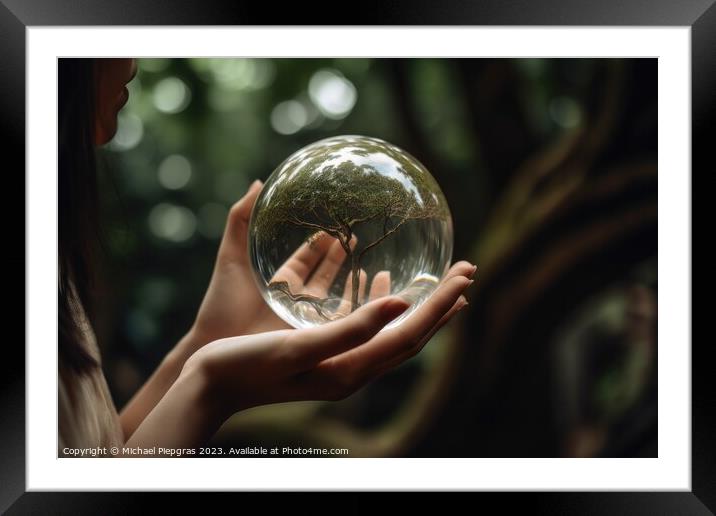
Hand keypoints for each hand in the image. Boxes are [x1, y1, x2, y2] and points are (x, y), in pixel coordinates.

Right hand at [181, 261, 475, 417]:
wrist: (209, 384)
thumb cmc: (247, 363)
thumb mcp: (298, 346)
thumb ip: (350, 328)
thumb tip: (401, 303)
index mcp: (352, 370)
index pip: (411, 334)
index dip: (441, 303)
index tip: (466, 273)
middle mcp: (353, 370)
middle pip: (411, 334)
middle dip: (442, 302)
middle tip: (467, 270)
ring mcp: (339, 362)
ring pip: (392, 331)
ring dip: (419, 304)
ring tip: (440, 282)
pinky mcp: (325, 351)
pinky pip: (366, 326)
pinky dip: (382, 303)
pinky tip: (380, 283)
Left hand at [186, 180, 392, 352]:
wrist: (217, 351)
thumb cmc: (221, 307)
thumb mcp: (231, 259)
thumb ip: (240, 220)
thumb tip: (258, 183)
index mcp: (279, 280)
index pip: (306, 256)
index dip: (322, 241)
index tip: (341, 222)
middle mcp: (296, 298)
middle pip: (327, 273)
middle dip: (345, 256)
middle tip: (365, 236)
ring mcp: (306, 318)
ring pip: (337, 296)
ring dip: (356, 281)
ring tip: (379, 264)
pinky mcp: (315, 336)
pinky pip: (341, 321)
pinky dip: (357, 310)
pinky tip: (374, 299)